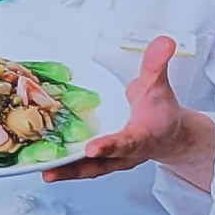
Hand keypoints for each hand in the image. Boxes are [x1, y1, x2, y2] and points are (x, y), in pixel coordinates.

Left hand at [43, 36, 214, 191]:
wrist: (169, 134)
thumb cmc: (160, 111)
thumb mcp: (158, 85)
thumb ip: (156, 65)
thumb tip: (163, 42)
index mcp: (143, 136)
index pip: (128, 141)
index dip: (111, 145)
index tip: (94, 148)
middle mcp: (128, 153)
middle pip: (104, 163)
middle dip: (80, 166)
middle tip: (55, 169)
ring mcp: (114, 160)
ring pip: (91, 169)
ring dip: (68, 172)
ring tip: (45, 173)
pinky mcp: (103, 161)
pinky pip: (84, 166)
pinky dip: (67, 167)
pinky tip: (45, 166)